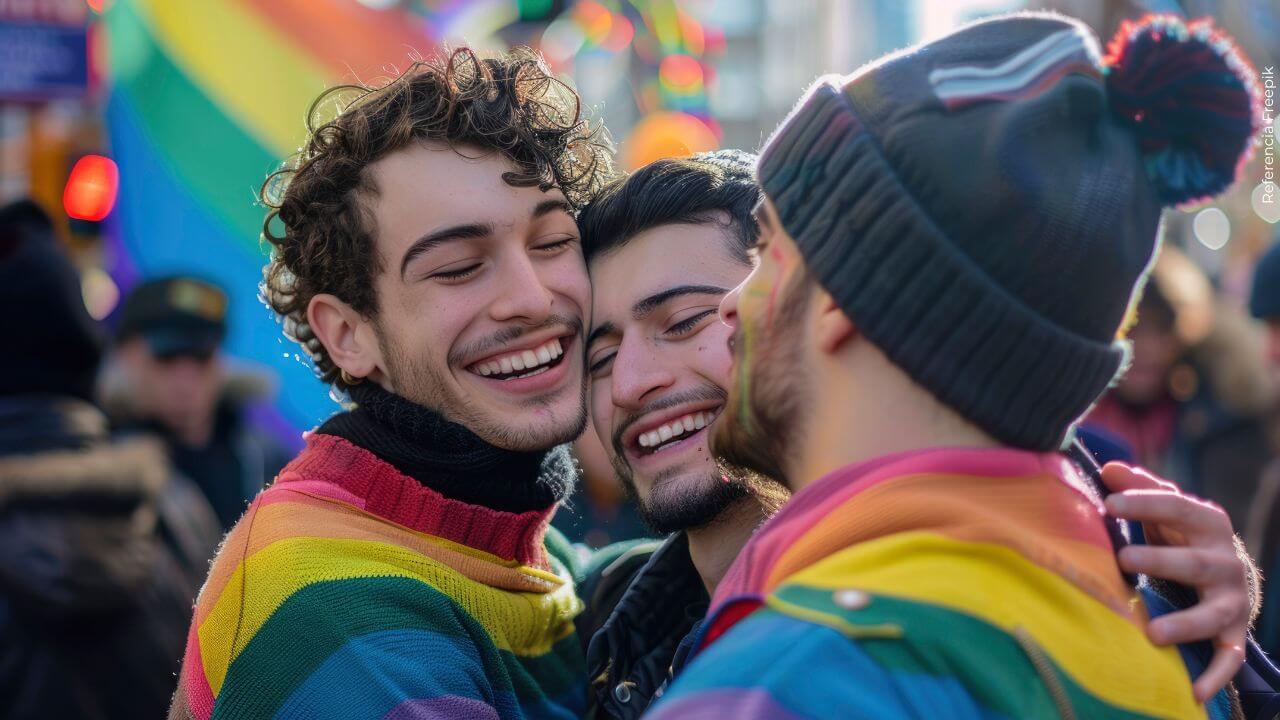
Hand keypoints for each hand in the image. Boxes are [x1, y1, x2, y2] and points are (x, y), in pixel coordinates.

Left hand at [1100, 462, 1247, 702]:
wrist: (1232, 576)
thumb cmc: (1184, 535)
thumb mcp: (1167, 508)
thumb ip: (1141, 488)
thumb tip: (1109, 468)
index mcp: (1207, 522)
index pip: (1176, 506)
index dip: (1144, 503)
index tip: (1109, 504)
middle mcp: (1223, 560)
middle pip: (1194, 561)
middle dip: (1161, 559)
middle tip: (1124, 558)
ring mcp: (1231, 599)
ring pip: (1212, 613)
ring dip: (1184, 624)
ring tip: (1152, 634)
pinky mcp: (1234, 631)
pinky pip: (1229, 657)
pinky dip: (1215, 676)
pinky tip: (1194, 693)